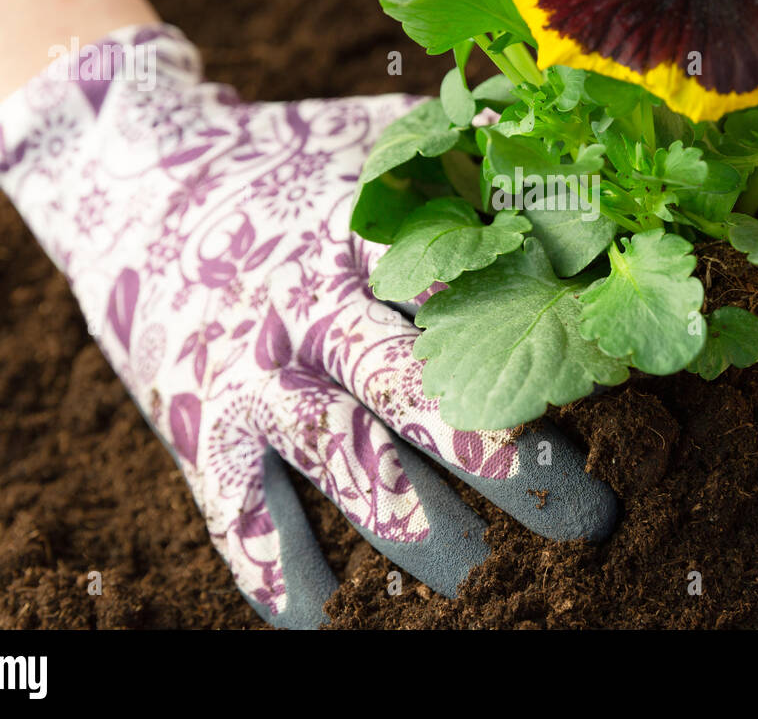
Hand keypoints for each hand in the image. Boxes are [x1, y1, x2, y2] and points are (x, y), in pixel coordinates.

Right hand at [0, 24, 616, 627]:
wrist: (136, 177)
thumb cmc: (288, 168)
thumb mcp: (380, 141)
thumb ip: (475, 157)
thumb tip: (583, 177)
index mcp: (372, 239)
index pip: (480, 306)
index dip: (555, 364)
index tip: (621, 412)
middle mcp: (313, 312)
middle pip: (428, 402)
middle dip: (517, 472)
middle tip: (587, 520)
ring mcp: (253, 380)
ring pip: (357, 479)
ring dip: (436, 542)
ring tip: (492, 578)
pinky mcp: (199, 435)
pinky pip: (252, 536)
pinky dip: (303, 592)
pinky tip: (351, 616)